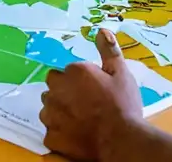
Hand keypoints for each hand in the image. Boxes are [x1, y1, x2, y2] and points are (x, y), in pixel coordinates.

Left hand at [41, 28, 143, 159]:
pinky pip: (51, 131)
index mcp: (74, 72)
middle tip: (86, 103)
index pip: (67, 71)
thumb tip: (101, 30)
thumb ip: (108, 50)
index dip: (79, 80)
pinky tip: (76, 134)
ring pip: (49, 108)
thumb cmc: (122, 104)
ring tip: (81, 120)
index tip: (92, 89)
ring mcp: (51, 115)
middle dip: (65, 92)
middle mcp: (57, 90)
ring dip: (59, 111)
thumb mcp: (121, 73)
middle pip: (54, 87)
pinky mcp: (50, 137)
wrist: (120, 141)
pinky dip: (60, 132)